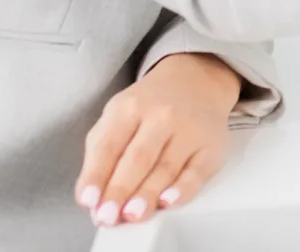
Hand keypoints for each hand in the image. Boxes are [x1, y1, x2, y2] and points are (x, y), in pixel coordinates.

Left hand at [76, 52, 240, 226]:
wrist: (197, 82)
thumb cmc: (149, 108)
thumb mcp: (117, 117)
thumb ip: (101, 154)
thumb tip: (92, 198)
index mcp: (129, 108)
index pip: (108, 146)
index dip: (96, 175)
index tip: (88, 201)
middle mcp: (161, 116)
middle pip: (138, 158)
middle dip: (120, 190)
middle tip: (108, 217)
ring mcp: (189, 131)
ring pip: (166, 168)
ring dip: (148, 195)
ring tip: (133, 216)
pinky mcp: (211, 147)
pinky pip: (197, 172)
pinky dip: (183, 189)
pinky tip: (169, 201)